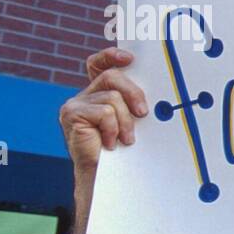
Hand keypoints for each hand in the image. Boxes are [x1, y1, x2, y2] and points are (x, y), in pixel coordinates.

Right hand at [58, 47, 148, 232]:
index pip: (99, 63)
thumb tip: (162, 90)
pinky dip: (113, 129)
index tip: (130, 58)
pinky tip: (111, 143)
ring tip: (126, 139)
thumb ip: (135, 103)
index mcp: (100, 93)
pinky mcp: (71, 115)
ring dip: (125, 121)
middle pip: (112, 77)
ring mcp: (75, 104)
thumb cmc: (126, 151)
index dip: (111, 55)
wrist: (107, 178)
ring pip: (111, 98)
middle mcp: (85, 95)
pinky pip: (103, 112)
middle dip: (133, 93)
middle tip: (143, 114)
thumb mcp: (134, 122)